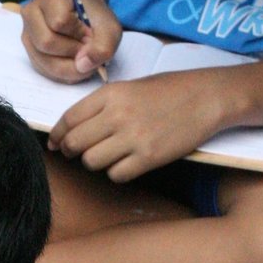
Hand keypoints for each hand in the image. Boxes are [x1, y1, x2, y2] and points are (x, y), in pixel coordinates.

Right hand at [20, 0, 120, 82]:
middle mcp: (31, 15)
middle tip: (87, 47)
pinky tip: (75, 63)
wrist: (85, 18)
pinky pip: (46, 72)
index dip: (79, 32)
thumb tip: (83, 66)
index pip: (59, 21)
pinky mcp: (30, 55)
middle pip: (47, 42)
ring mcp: (27, 36)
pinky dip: (65, 74)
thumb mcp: (110, 27)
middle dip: (73, 51)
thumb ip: (104, 45)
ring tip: (83, 57)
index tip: (89, 31)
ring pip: (45, 61)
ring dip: (71, 66)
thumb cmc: (95, 19)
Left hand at [50, 67, 231, 180]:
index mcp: (110, 94)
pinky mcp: (149, 157)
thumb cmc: (170, 90)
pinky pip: (116, 174)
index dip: (57, 135)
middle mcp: (117, 115)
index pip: (68, 119)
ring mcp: (133, 138)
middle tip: (77, 153)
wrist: (207, 97)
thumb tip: (73, 129)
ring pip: (92, 162)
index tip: (55, 143)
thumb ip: (101, 105)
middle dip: (71, 151)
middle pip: (75, 144)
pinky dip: (117, 172)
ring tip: (108, 155)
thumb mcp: (130, 87)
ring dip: (95, 162)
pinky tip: (127, 163)